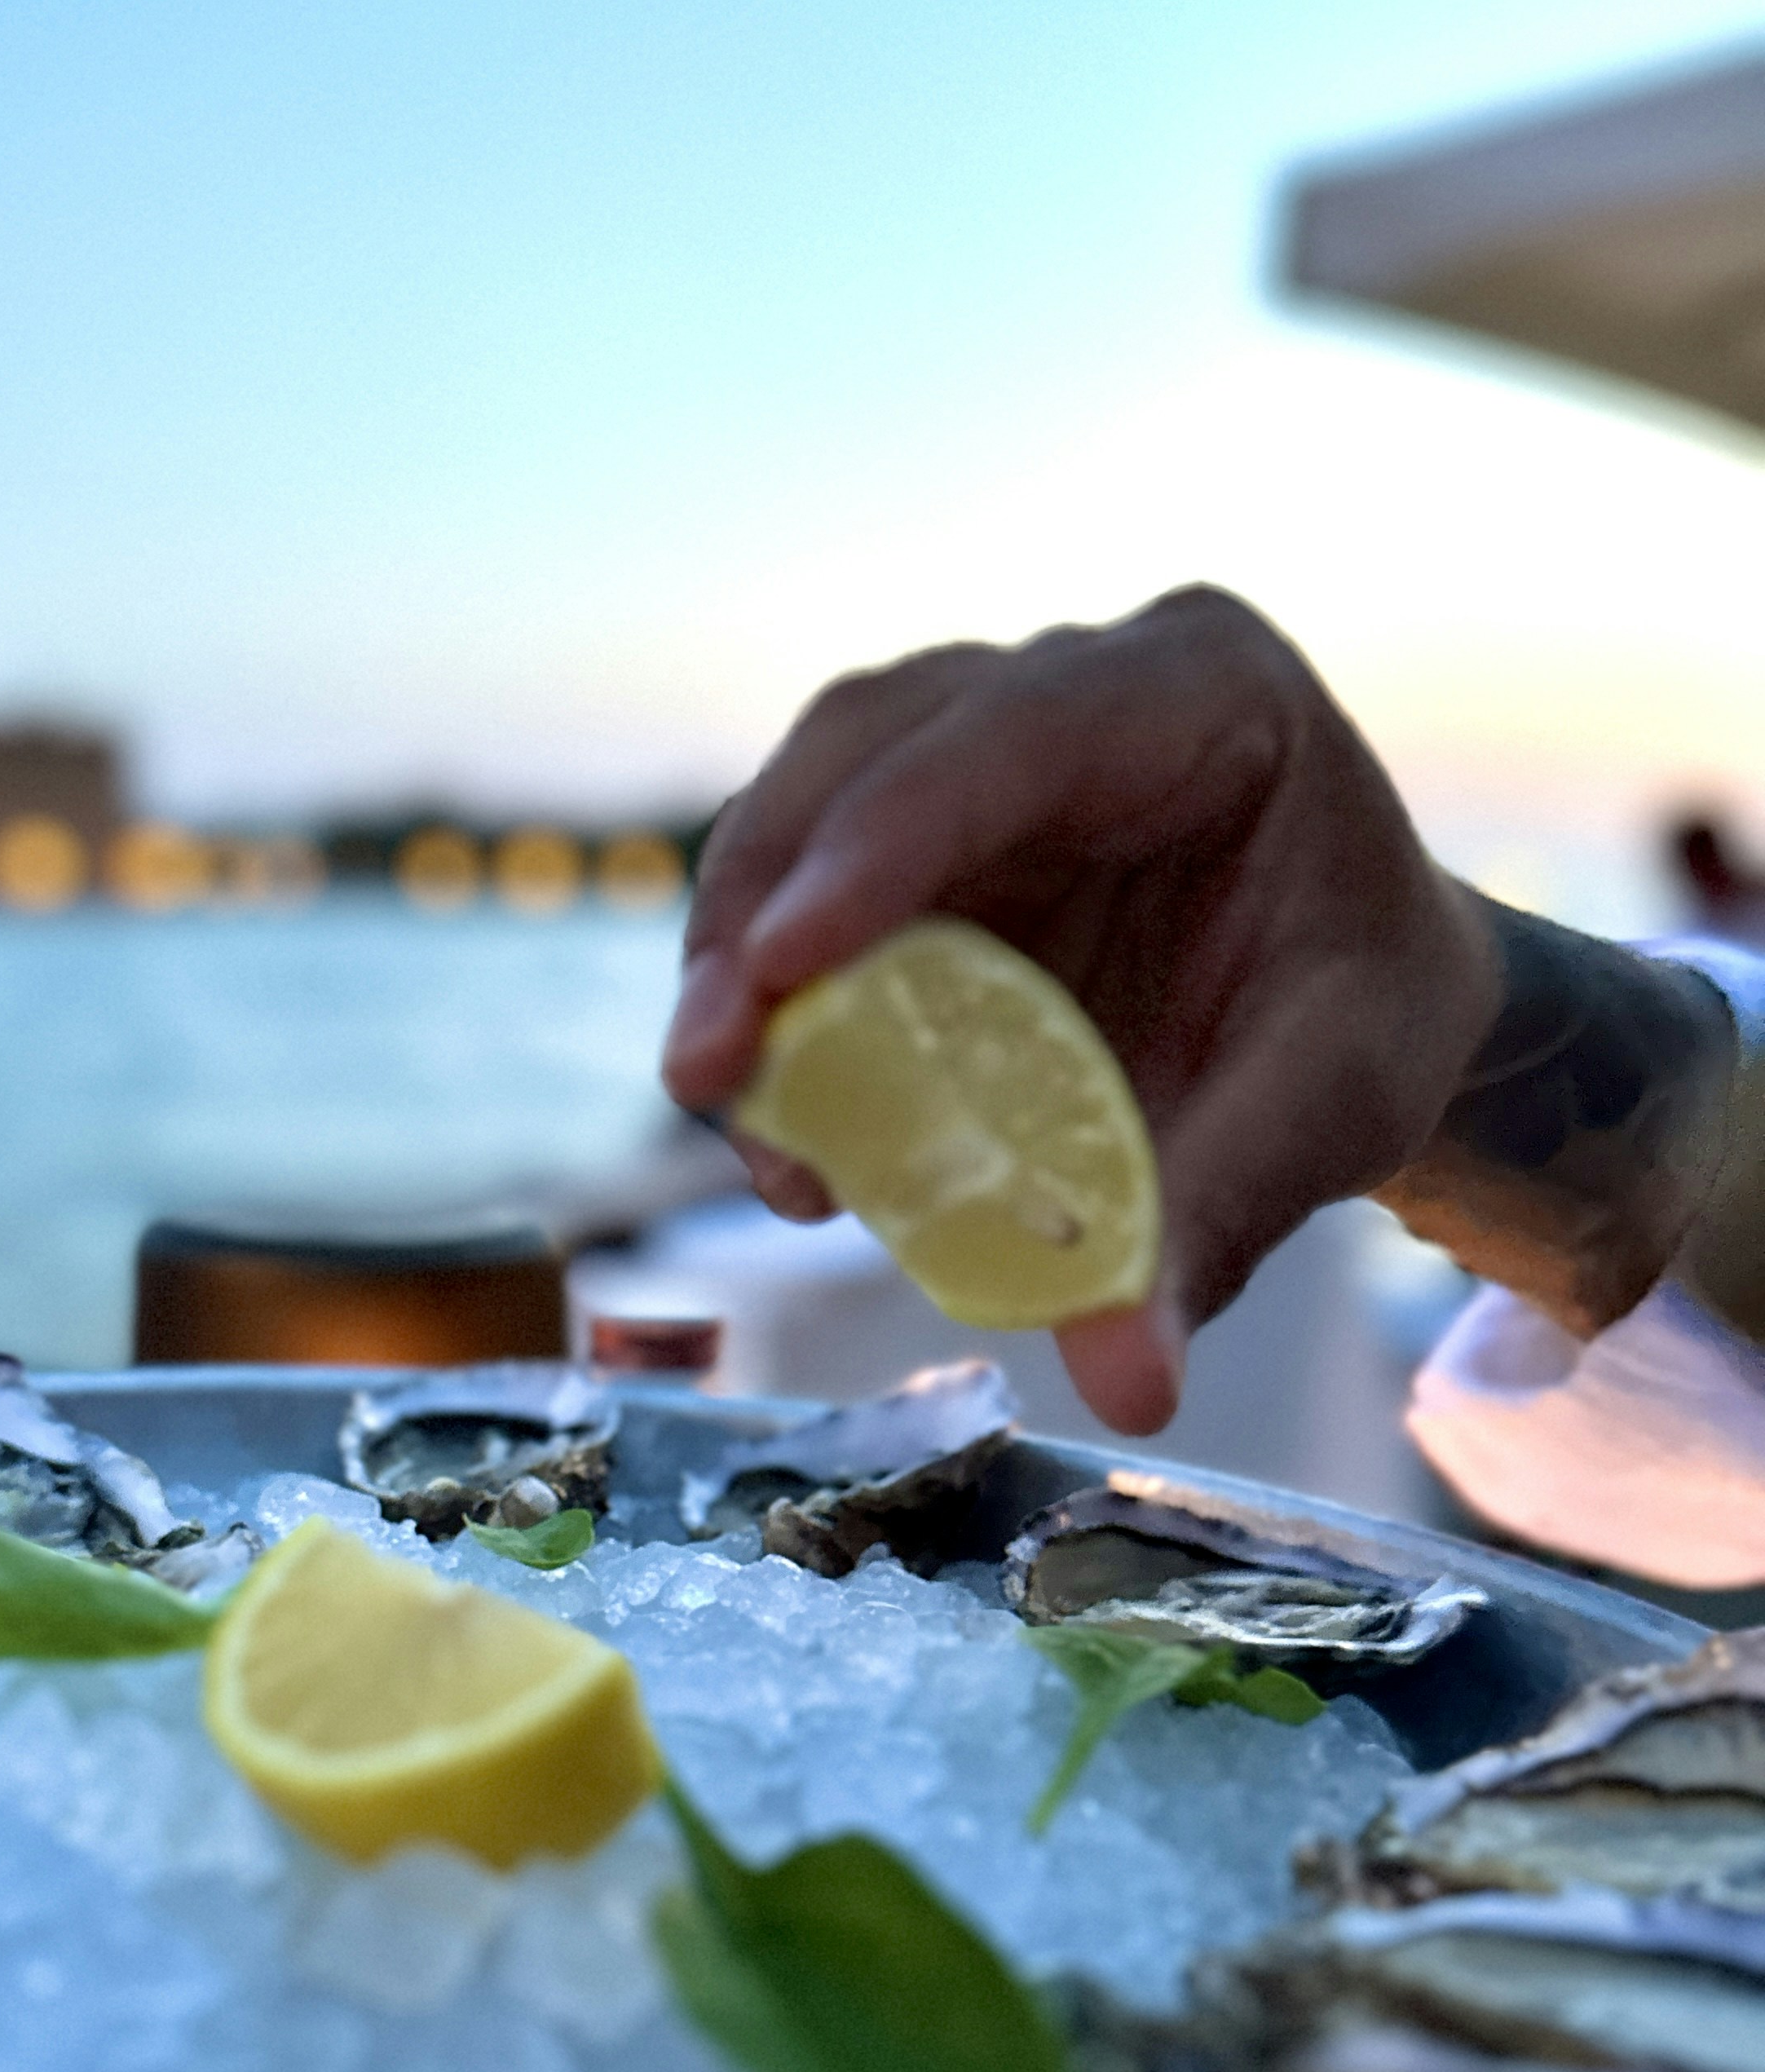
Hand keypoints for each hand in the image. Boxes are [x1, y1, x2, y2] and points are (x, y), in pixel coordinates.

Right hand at [663, 586, 1503, 1433]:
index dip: (880, 839)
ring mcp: (980, 744)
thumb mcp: (1330, 1107)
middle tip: (705, 1068)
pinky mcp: (917, 831)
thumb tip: (1126, 1388)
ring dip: (737, 953)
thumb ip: (1217, 1220)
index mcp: (1204, 689)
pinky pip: (804, 883)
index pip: (1015, 732)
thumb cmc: (1365, 1018)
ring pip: (809, 804)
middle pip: (867, 749)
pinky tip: (768, 1106)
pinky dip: (767, 991)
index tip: (777, 964)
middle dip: (763, 905)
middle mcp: (1072, 683)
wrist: (1366, 994)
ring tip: (722, 1102)